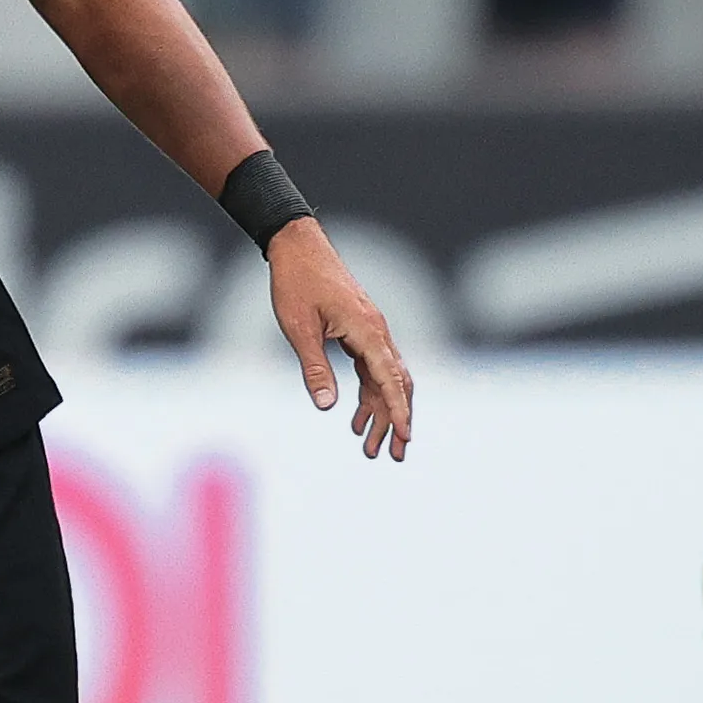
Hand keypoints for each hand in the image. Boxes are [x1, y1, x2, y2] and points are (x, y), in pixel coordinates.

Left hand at [266, 218, 413, 460]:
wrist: (297, 246)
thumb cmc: (296, 282)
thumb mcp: (299, 328)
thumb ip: (315, 368)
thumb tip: (328, 407)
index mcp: (366, 330)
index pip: (390, 378)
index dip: (399, 410)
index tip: (406, 437)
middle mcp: (376, 331)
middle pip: (396, 384)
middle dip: (396, 421)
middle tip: (393, 457)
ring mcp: (370, 331)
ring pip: (385, 380)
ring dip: (381, 413)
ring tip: (371, 447)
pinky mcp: (360, 331)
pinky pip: (372, 369)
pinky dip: (368, 395)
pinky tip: (357, 419)